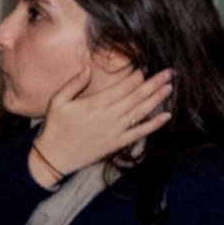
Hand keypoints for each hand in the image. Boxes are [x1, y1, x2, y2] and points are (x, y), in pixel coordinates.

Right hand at [31, 59, 171, 184]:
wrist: (54, 157)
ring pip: (141, 112)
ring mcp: (114, 131)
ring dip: (157, 99)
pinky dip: (154, 125)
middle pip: (136, 96)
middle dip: (154, 83)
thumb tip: (87, 67)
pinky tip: (166, 117)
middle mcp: (108, 116)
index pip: (123, 86)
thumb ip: (73, 83)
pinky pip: (139, 133)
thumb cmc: (55, 128)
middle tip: (169, 72)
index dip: (137, 76)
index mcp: (94, 104)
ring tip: (169, 87)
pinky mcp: (116, 143)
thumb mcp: (57, 102)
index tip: (146, 67)